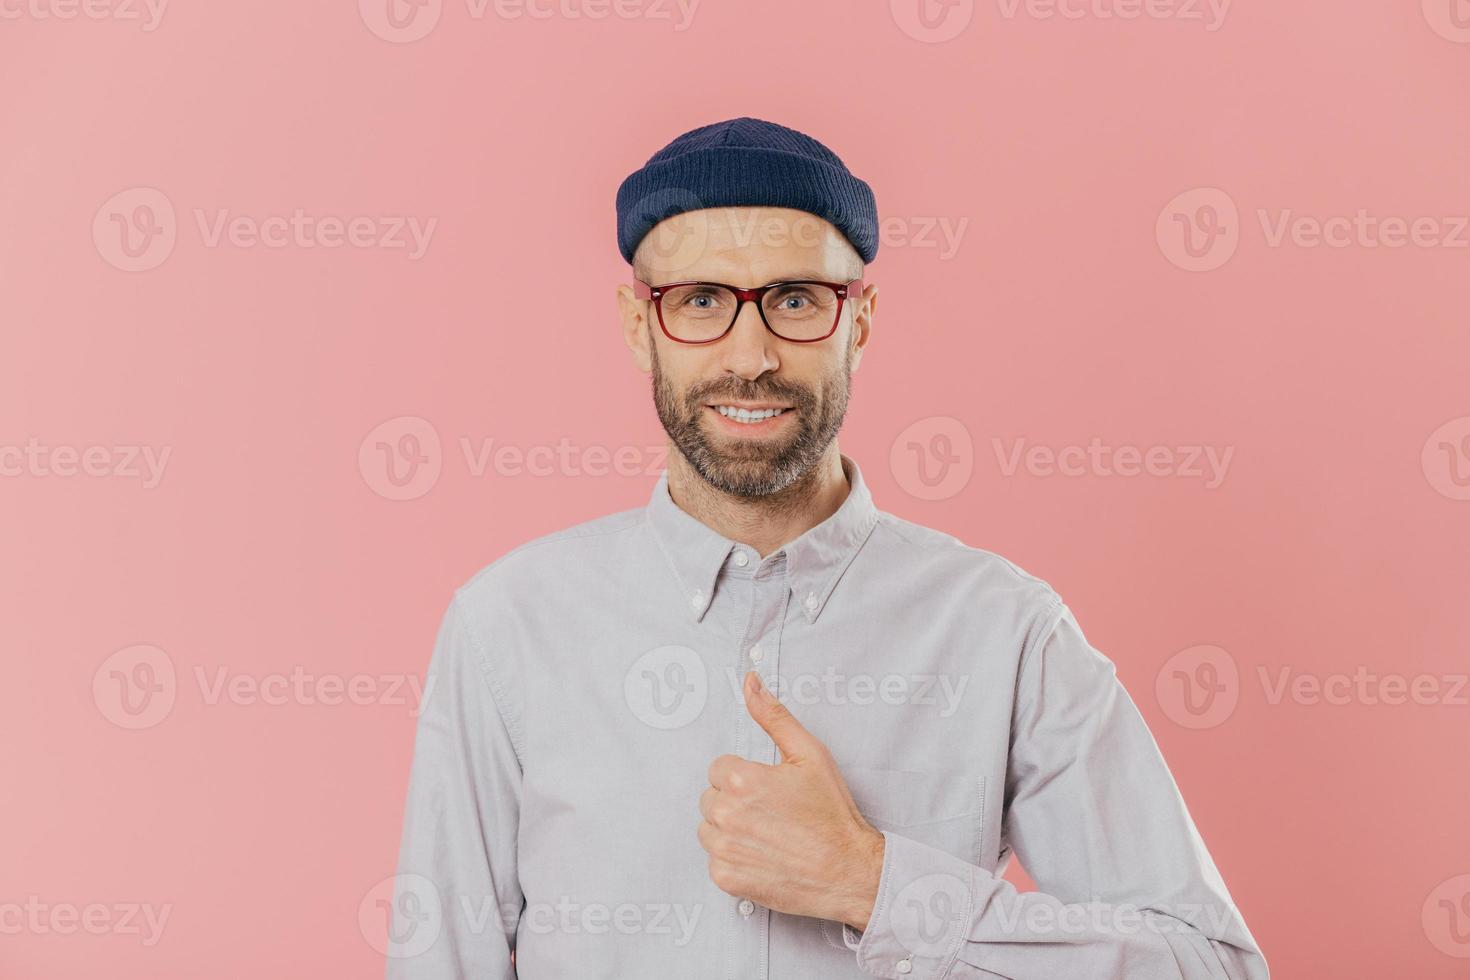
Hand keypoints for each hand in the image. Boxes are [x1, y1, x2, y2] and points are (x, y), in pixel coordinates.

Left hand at [697, 670, 885, 930]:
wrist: (849, 870)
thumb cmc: (832, 816)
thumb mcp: (809, 754)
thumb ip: (773, 717)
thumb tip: (751, 684)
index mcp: (741, 779)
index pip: (719, 769)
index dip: (746, 777)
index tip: (769, 790)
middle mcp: (726, 814)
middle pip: (711, 798)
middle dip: (735, 802)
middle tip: (772, 812)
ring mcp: (724, 849)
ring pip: (709, 829)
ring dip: (730, 830)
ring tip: (768, 834)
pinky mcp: (726, 878)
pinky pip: (714, 861)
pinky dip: (734, 859)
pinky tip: (763, 855)